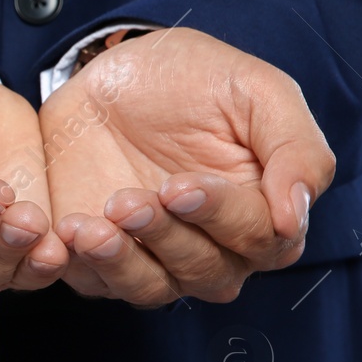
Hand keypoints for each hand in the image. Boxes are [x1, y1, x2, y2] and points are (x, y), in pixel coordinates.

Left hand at [41, 27, 335, 304]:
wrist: (112, 73)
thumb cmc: (193, 80)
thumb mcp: (257, 92)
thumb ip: (295, 150)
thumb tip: (294, 218)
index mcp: (261, 213)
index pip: (257, 239)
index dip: (220, 216)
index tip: (180, 186)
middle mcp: (213, 248)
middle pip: (205, 271)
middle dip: (165, 236)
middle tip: (128, 200)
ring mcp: (154, 257)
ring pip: (150, 288)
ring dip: (121, 262)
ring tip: (90, 226)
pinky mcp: (99, 257)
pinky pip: (95, 282)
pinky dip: (80, 265)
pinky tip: (66, 231)